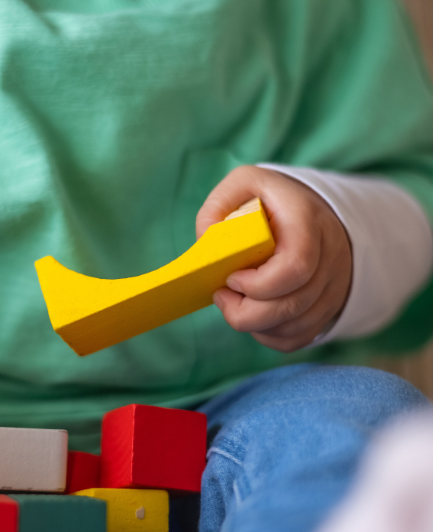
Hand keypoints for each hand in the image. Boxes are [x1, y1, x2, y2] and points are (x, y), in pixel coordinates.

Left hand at [196, 166, 351, 351]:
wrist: (311, 210)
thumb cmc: (269, 200)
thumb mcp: (244, 184)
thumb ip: (219, 207)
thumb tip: (206, 242)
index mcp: (307, 221)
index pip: (295, 266)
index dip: (258, 283)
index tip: (230, 278)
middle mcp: (330, 255)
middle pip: (292, 305)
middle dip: (246, 312)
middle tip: (221, 297)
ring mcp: (334, 284)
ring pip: (295, 325)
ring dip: (255, 324)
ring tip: (233, 303)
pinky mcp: (329, 305)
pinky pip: (299, 337)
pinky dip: (269, 335)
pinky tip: (252, 317)